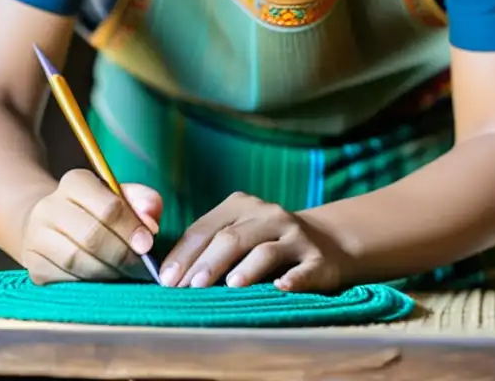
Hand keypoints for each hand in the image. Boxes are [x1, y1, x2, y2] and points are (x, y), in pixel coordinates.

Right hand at [20, 169, 162, 284]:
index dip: (131, 228)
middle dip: (122, 255)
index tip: (148, 245)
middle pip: (92, 236)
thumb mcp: (123, 197)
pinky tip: (103, 282)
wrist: (53, 226)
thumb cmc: (98, 211)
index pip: (108, 206)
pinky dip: (89, 285)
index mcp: (75, 182)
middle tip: (141, 267)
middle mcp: (49, 206)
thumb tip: (150, 224)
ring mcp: (36, 237)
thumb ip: (144, 202)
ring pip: (77, 261)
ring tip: (126, 276)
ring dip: (108, 273)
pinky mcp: (33, 266)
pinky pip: (65, 281)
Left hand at [159, 192, 353, 292]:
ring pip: (266, 251)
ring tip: (230, 286)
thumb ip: (209, 246)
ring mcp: (296, 237)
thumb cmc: (267, 243)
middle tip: (190, 288)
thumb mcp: (239, 233)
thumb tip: (167, 276)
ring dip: (246, 269)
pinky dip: (293, 279)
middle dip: (208, 264)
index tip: (166, 281)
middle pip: (232, 239)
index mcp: (242, 206)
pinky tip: (282, 287)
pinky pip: (304, 269)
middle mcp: (269, 216)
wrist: (327, 242)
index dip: (185, 255)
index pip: (206, 229)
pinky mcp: (318, 260)